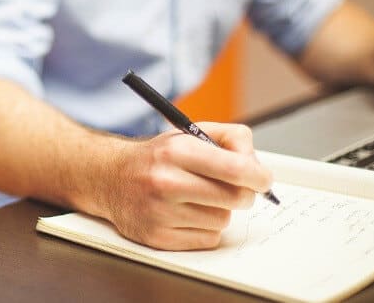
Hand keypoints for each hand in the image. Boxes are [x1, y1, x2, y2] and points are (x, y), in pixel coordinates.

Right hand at [102, 123, 272, 250]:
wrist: (110, 177)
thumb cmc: (157, 157)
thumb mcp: (189, 133)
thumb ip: (230, 139)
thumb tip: (257, 165)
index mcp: (176, 151)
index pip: (235, 169)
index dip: (258, 176)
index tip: (263, 179)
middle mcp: (165, 182)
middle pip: (235, 198)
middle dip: (242, 193)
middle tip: (234, 188)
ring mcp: (160, 213)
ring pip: (222, 220)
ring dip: (219, 210)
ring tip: (198, 198)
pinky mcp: (157, 237)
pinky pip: (207, 239)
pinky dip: (205, 228)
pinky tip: (187, 214)